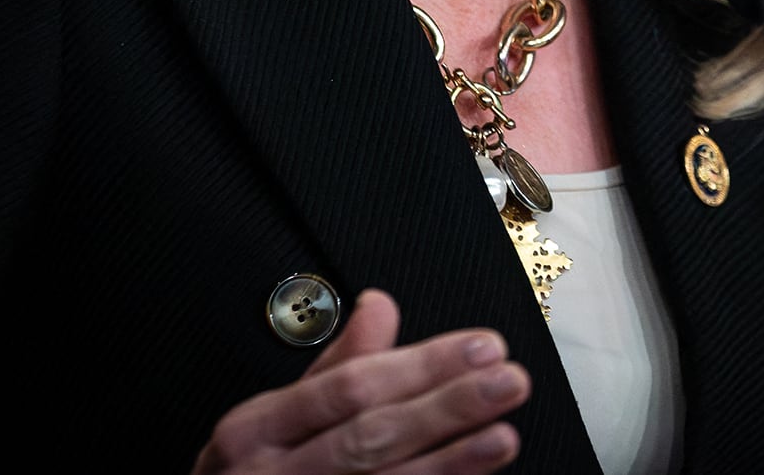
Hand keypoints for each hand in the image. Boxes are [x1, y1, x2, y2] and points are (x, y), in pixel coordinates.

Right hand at [192, 290, 528, 473]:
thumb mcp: (266, 418)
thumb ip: (332, 365)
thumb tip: (379, 304)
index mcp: (256, 429)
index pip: (349, 387)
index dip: (419, 367)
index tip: (479, 347)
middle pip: (371, 436)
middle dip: (445, 408)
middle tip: (507, 380)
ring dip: (451, 461)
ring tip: (503, 434)